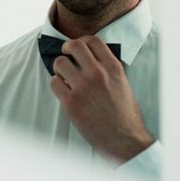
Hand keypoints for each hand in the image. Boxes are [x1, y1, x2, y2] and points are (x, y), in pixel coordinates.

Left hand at [51, 36, 153, 162]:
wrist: (125, 140)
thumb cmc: (125, 114)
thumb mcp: (122, 83)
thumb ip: (108, 68)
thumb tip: (91, 57)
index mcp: (113, 68)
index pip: (93, 40)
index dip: (82, 40)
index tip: (78, 47)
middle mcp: (98, 74)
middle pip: (74, 46)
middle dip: (66, 48)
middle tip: (66, 55)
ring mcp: (83, 87)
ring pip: (60, 63)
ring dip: (60, 68)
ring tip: (65, 76)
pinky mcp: (71, 102)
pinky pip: (54, 82)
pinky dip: (57, 85)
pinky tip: (64, 91)